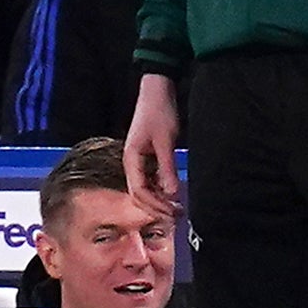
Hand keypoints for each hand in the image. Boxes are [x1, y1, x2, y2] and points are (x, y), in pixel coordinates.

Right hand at [124, 74, 181, 218]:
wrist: (157, 91)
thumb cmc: (159, 113)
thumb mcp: (166, 141)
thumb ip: (167, 168)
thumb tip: (171, 193)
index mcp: (131, 159)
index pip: (139, 191)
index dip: (155, 205)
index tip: (172, 212)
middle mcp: (131, 162)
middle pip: (139, 194)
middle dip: (156, 207)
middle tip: (177, 215)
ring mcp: (138, 160)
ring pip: (144, 188)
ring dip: (159, 199)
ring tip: (177, 207)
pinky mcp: (147, 156)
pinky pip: (150, 179)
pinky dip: (160, 189)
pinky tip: (173, 193)